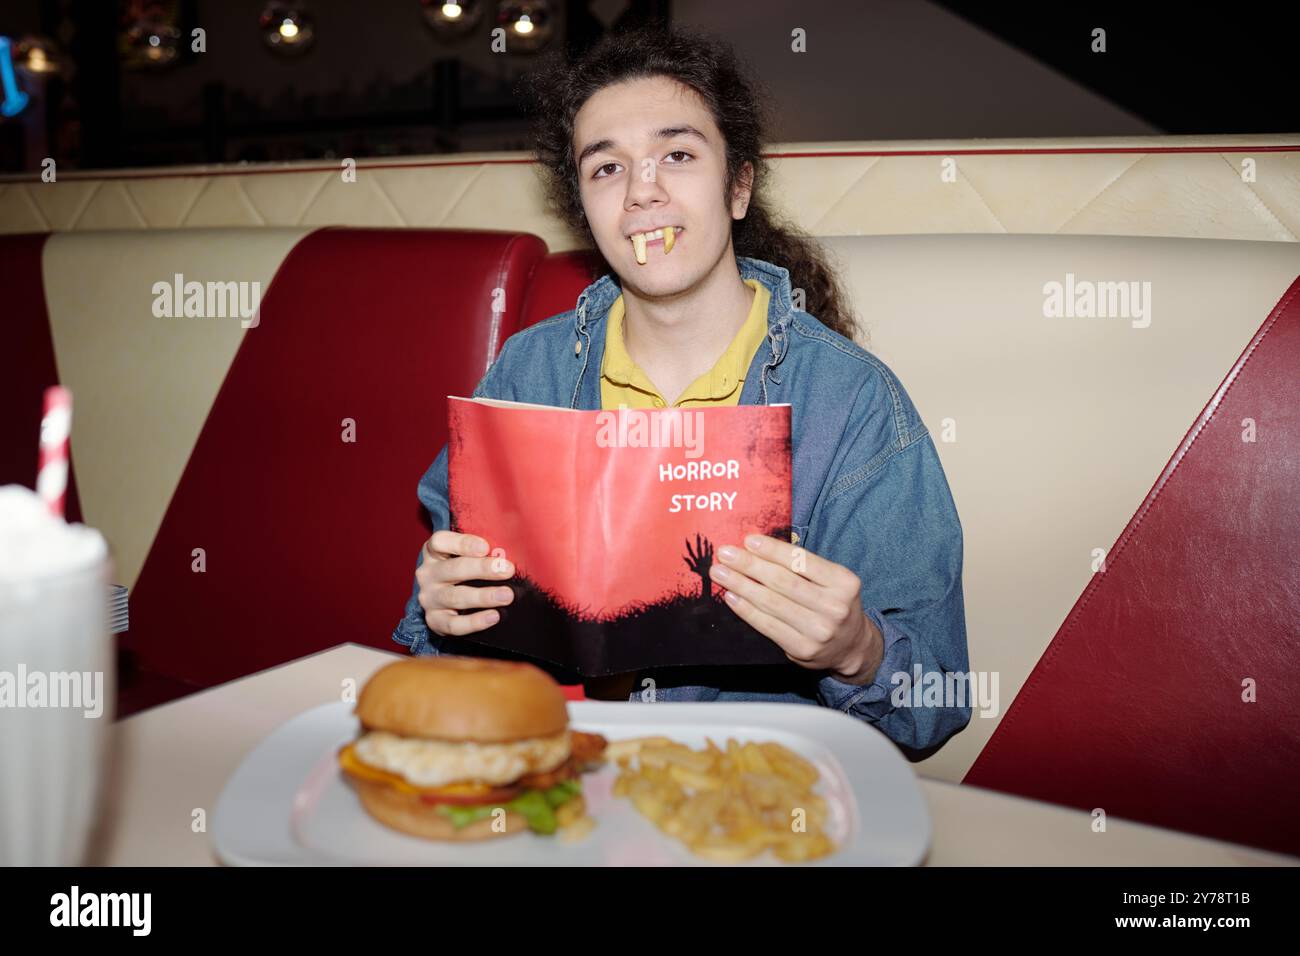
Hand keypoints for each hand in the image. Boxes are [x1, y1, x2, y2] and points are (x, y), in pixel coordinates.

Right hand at [416, 531, 514, 636]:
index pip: (440, 542)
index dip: (462, 543)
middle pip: (453, 569)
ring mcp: (430, 599)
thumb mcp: (464, 556)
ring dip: (483, 596)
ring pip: (455, 597)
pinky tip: (494, 617)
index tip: (486, 547)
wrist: (443, 602)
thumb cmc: (462, 571)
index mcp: (434, 552)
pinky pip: (454, 625)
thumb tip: (509, 552)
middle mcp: (428, 574)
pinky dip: (474, 622)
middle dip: (482, 569)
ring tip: (506, 595)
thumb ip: (482, 552)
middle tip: (508, 570)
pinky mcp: (434, 621)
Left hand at [708, 534, 883, 683]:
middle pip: (782, 581)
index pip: (801, 561)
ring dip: (740, 585)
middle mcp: (834, 607)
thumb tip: (756, 548)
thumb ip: (802, 566)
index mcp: (844, 582)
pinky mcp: (802, 649)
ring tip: (720, 573)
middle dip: (749, 565)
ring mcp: (819, 630)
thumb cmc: (832, 603)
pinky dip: (746, 610)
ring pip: (771, 603)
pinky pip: (767, 626)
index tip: (748, 540)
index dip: (772, 550)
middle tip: (725, 554)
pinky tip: (731, 596)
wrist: (851, 646)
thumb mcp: (831, 580)